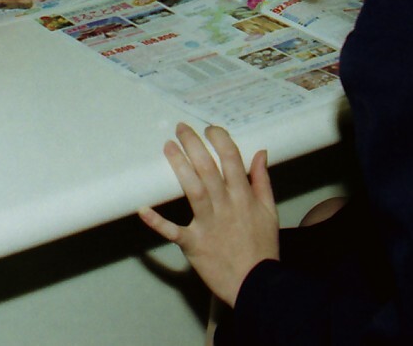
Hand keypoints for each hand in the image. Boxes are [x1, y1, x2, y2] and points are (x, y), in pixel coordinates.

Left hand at [137, 123, 279, 306]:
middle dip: (193, 144)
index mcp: (244, 197)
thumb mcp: (270, 212)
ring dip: (179, 166)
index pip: (231, 159)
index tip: (209, 129)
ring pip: (192, 189)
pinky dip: (157, 222)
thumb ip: (263, 181)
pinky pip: (173, 231)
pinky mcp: (193, 244)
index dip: (219, 139)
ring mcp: (208, 224)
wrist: (256, 284)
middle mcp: (225, 206)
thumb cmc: (262, 248)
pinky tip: (142, 209)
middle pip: (208, 168)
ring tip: (168, 147)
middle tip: (180, 128)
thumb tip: (261, 153)